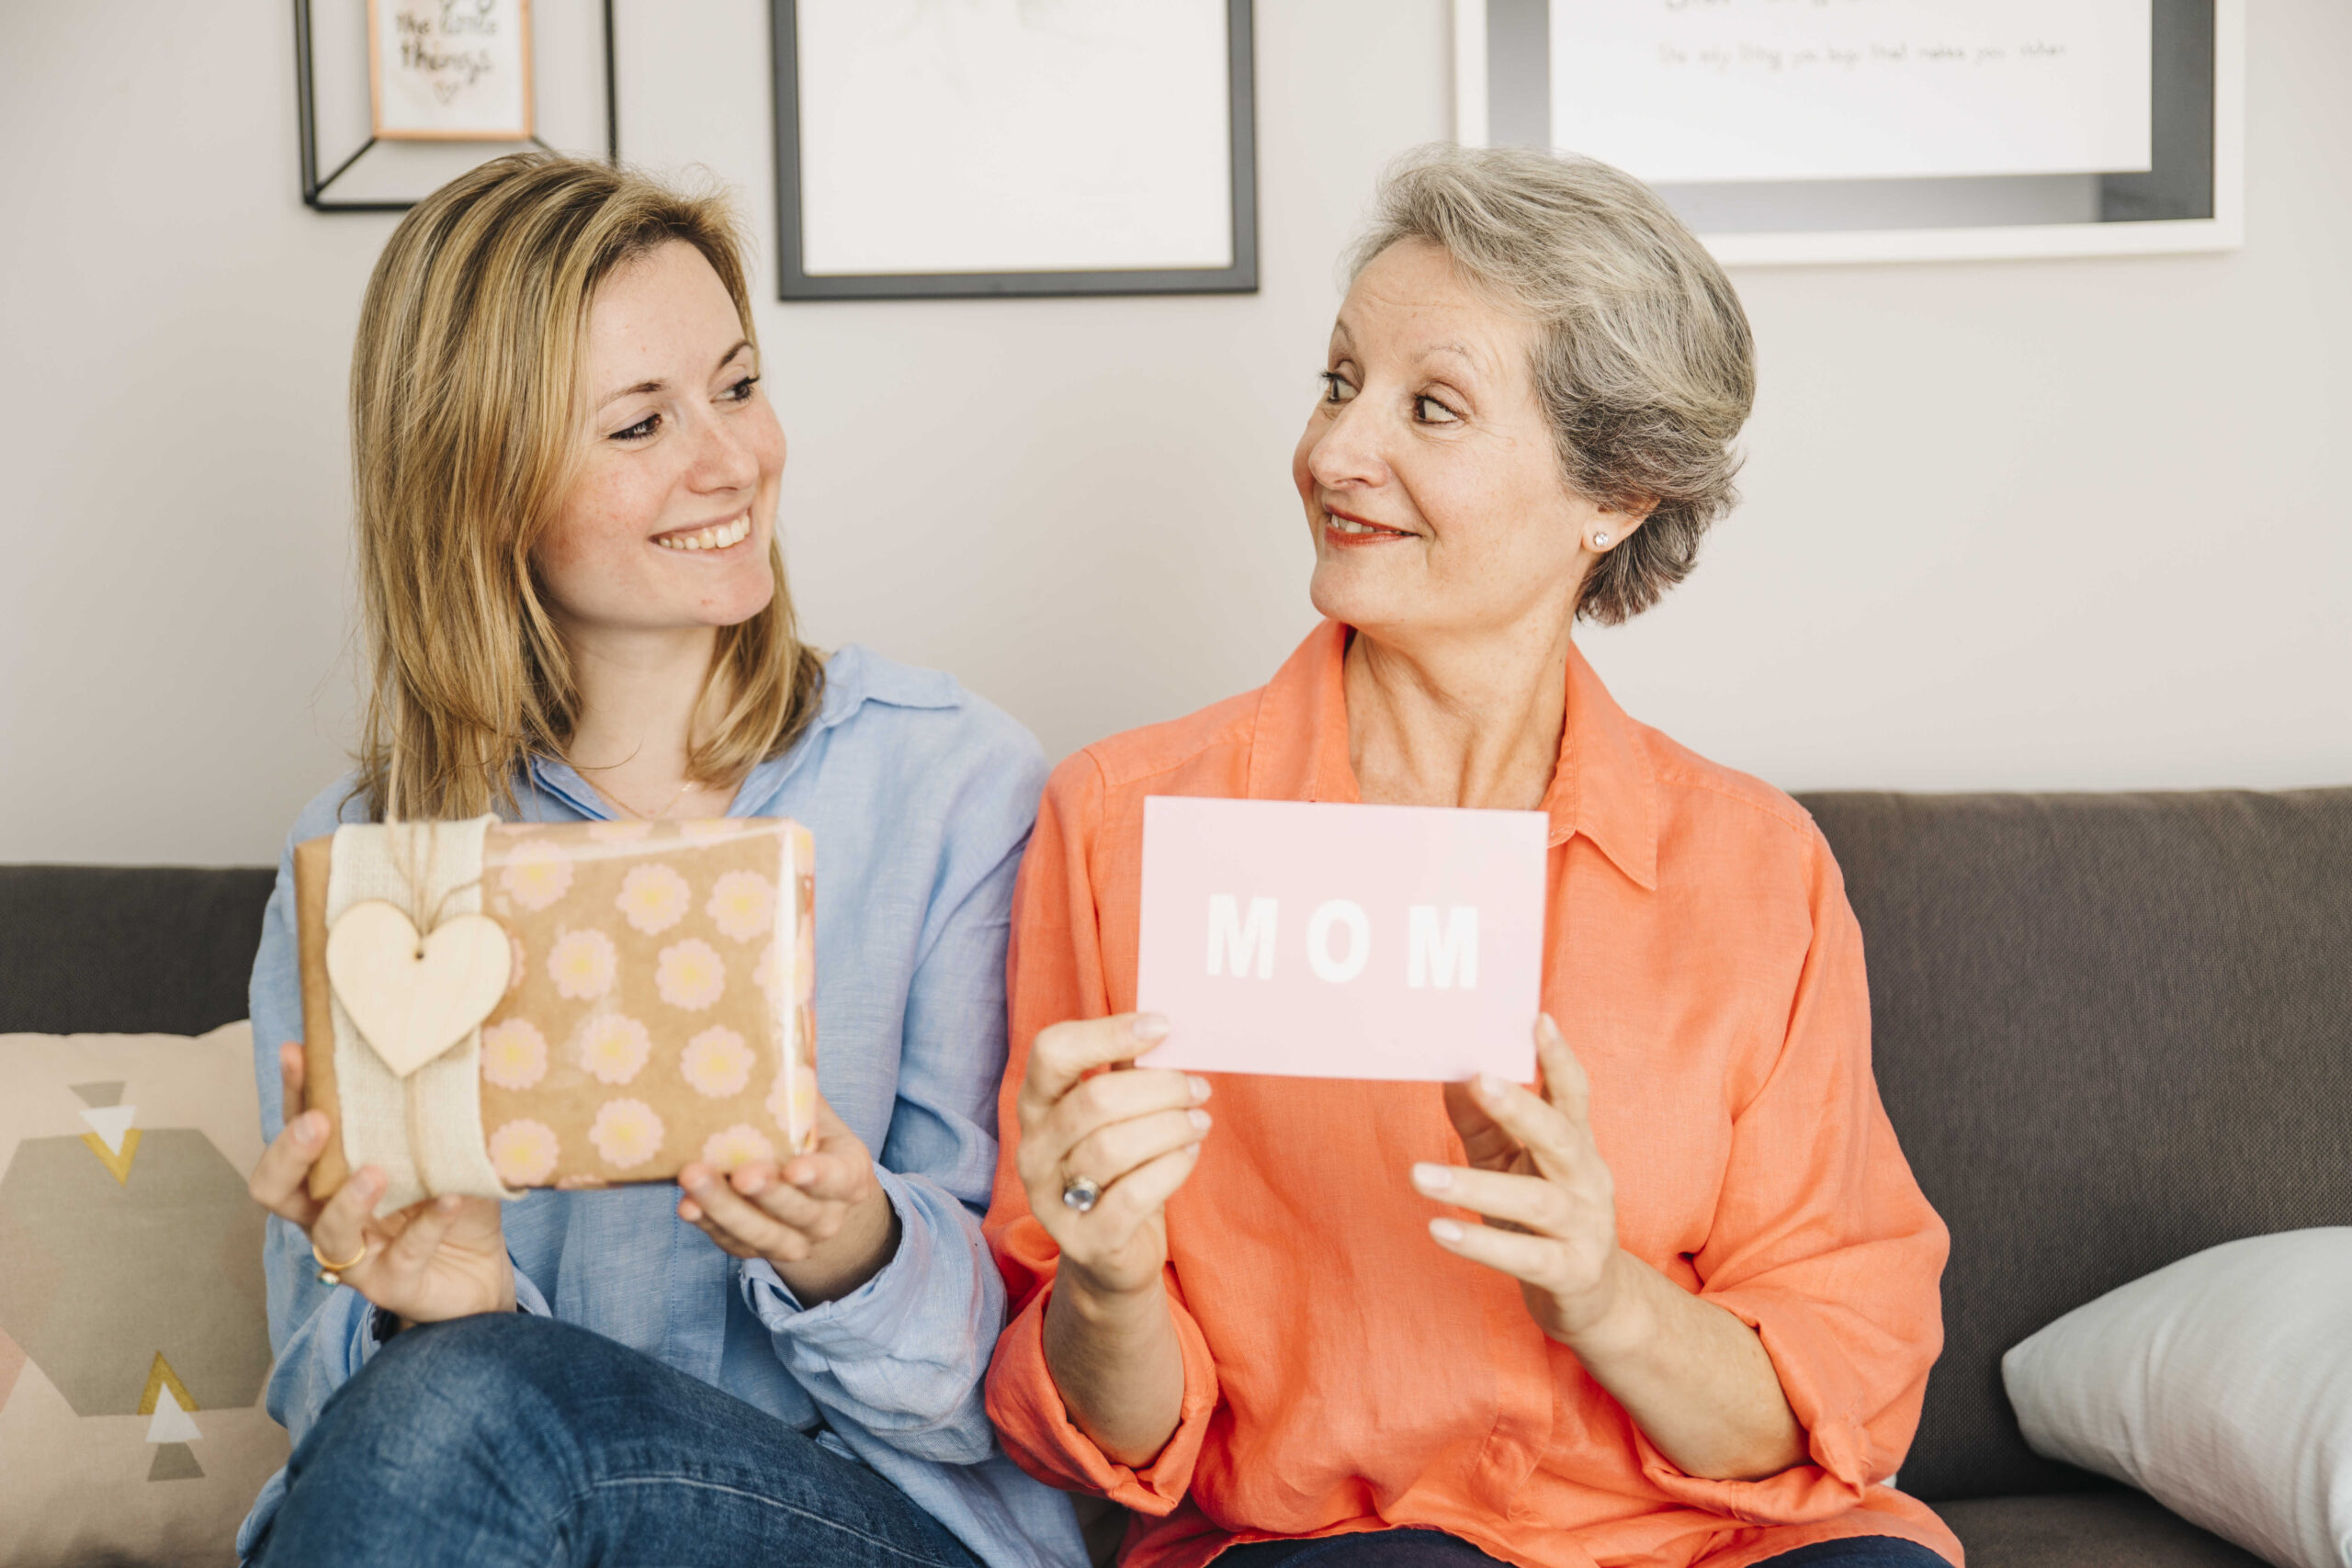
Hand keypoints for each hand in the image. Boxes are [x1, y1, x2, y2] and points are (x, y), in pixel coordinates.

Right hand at [247, 1043, 516, 1324]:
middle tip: (317, 1122)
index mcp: (333, 1173)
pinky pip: (402, 1256)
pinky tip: (450, 1200)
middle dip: (290, 1153)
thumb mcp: (442, 1149)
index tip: (296, 1052)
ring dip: (348, 1201)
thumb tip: (442, 1048)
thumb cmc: (452, 1199)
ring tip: (376, 1172)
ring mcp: (357, 1256)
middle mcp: (329, 1214)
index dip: (292, 1093)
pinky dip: (427, 1226)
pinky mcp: (393, 1286)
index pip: (299, 1129)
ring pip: (328, 1233)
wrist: (483, 1269)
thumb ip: (429, 1114)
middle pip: (276, 1189)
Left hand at [676, 1092, 895, 1304]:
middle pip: (798, 1211)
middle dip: (766, 1193)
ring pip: (764, 1234)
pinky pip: (736, 1244)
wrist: (820, 1203)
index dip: (817, 1176)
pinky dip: (710, 1226)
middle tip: (738, 1173)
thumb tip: (767, 1043)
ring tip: (694, 1180)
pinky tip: (687, 1206)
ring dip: (726, 1210)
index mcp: (850, 1177)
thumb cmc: (814, 1146)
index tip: (794, 1169)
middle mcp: (828, 1216)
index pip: (837, 1179)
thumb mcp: (820, 1120)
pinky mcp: (761, 1252)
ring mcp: (796, 1241)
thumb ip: (799, 1095)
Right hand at [1015, 1014, 1211, 1303]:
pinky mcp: (1084, 1241)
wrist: (1110, 1254)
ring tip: (1199, 1121)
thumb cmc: (1119, 1169)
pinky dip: (1170, 1169)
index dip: (1107, 1032)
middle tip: (1198, 1087)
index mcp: (1036, 1105)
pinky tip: (1188, 1154)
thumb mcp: (1117, 1115)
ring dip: (1170, 1127)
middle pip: (1095, 1100)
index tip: (1162, 1027)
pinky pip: (1132, 1196)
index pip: (1052, 1051)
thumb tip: (1166, 1025)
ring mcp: (1051, 1200)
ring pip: (1113, 1148)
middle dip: (1160, 1088)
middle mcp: (1033, 1150)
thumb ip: (1130, 1070)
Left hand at [1417, 1014, 1626, 1344]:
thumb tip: (1448, 1072)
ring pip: (1535, 1201)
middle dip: (1520, 1107)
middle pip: (1560, 1137)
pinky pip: (1526, 1257)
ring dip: (1475, 1185)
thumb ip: (1482, 1121)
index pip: (1573, 1094)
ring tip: (1419, 1175)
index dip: (1559, 1058)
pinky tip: (1439, 1229)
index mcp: (1577, 1144)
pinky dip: (1481, 1244)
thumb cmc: (1540, 1217)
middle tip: (1477, 1079)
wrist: (1592, 1298)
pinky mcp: (1572, 1273)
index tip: (1538, 1020)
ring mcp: (1586, 1228)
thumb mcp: (1510, 1163)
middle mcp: (1589, 1180)